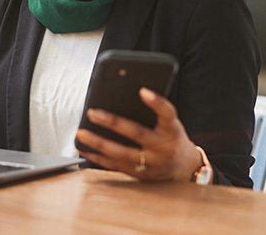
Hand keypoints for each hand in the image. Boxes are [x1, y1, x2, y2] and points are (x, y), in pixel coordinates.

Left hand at [75, 87, 202, 181]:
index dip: (156, 102)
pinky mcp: (141, 175)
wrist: (184, 168)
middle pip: (138, 133)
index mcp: (172, 130)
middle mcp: (163, 147)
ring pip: (123, 154)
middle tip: (93, 113)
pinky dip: (98, 158)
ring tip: (81, 133)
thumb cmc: (172, 137)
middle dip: (113, 123)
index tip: (142, 90)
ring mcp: (152, 164)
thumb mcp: (170, 123)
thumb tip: (124, 95)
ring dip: (99, 144)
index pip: (167, 113)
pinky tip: (84, 148)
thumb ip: (154, 112)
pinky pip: (116, 166)